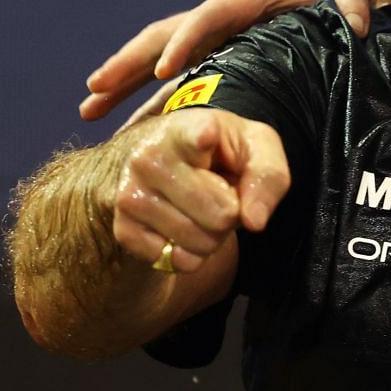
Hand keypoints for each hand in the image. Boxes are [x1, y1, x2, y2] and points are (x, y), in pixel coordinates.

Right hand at [80, 0, 390, 121]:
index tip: (166, 70)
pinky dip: (150, 96)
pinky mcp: (218, 53)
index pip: (209, 17)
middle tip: (95, 91)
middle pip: (166, 35)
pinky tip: (127, 126)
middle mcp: (222, 13)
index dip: (187, 41)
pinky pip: (177, 74)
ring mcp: (215, 35)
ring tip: (90, 111)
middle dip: (131, 62)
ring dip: (125, 81)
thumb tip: (356, 24)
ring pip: (159, 56)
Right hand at [108, 109, 289, 273]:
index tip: (205, 136)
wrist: (162, 159)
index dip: (202, 139)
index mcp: (188, 128)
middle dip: (232, 214)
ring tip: (201, 207)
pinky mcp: (122, 229)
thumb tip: (254, 221)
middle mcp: (150, 158)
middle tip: (221, 194)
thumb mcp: (255, 147)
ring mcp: (131, 194)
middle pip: (221, 215)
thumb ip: (268, 177)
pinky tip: (181, 224)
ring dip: (212, 236)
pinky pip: (177, 262)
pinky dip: (189, 254)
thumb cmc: (219, 151)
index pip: (196, 135)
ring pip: (199, 243)